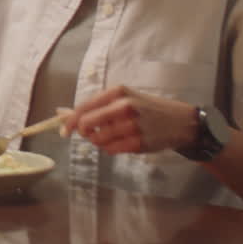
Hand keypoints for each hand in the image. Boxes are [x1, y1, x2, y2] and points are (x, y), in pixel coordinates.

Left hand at [62, 85, 199, 153]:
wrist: (180, 121)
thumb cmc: (147, 108)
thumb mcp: (124, 98)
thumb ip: (96, 105)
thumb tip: (62, 114)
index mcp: (118, 92)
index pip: (84, 107)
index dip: (70, 121)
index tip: (63, 131)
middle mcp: (124, 107)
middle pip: (87, 124)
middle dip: (84, 132)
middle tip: (90, 133)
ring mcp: (132, 126)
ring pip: (98, 139)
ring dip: (99, 141)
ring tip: (112, 136)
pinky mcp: (139, 142)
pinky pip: (111, 150)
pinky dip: (111, 148)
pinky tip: (122, 142)